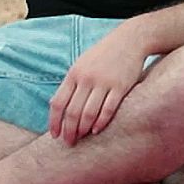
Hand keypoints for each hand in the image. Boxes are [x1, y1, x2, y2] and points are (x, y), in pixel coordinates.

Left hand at [48, 28, 149, 145]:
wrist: (129, 40)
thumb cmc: (103, 55)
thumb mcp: (82, 64)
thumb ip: (72, 83)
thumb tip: (58, 105)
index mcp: (73, 74)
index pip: (58, 102)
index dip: (54, 121)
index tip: (55, 134)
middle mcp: (85, 79)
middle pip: (72, 111)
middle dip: (68, 130)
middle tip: (68, 143)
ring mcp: (103, 82)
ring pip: (88, 112)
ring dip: (83, 129)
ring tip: (81, 139)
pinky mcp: (120, 86)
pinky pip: (108, 109)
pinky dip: (101, 122)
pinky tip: (97, 131)